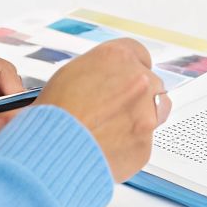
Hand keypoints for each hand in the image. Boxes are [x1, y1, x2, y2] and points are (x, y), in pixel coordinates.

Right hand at [35, 38, 168, 181]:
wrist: (51, 152)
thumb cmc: (52, 115)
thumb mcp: (69, 75)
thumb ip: (98, 72)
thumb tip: (104, 79)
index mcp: (118, 57)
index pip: (139, 54)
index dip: (130, 70)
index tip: (125, 79)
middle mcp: (139, 80)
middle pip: (150, 83)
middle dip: (136, 96)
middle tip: (113, 109)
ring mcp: (146, 113)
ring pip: (155, 112)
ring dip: (140, 119)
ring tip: (110, 130)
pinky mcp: (145, 144)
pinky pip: (142, 143)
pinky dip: (128, 147)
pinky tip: (106, 148)